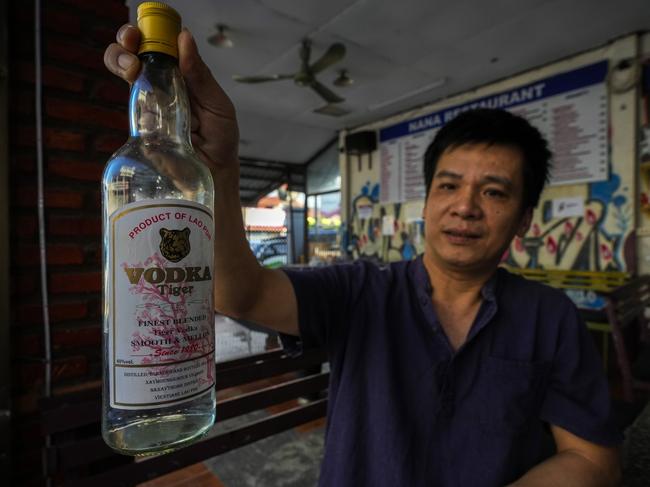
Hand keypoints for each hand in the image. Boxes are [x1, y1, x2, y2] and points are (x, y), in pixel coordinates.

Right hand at [104, 24, 239, 175]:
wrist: (216, 175)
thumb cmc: (221, 140)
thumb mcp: (218, 105)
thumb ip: (201, 76)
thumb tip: (184, 38)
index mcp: (181, 76)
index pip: (160, 47)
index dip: (150, 34)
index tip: (147, 29)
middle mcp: (161, 88)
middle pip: (133, 55)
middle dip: (126, 43)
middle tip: (131, 43)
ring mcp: (148, 107)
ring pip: (125, 76)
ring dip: (120, 61)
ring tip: (131, 66)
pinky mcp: (141, 130)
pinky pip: (130, 110)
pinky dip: (133, 102)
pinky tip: (146, 105)